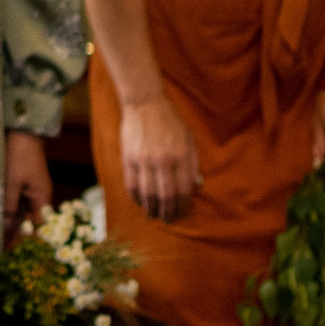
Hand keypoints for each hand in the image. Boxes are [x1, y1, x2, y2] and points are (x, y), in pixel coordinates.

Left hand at [3, 132, 50, 242]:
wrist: (23, 133)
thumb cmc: (20, 156)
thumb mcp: (12, 182)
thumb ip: (8, 204)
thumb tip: (5, 226)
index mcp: (42, 199)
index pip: (38, 228)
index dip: (26, 241)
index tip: (13, 253)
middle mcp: (38, 198)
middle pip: (28, 222)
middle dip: (15, 235)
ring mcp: (30, 192)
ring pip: (20, 214)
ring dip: (9, 224)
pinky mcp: (22, 185)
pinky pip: (16, 203)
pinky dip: (7, 212)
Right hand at [118, 96, 201, 223]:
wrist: (145, 105)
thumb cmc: (170, 123)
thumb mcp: (189, 140)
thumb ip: (193, 164)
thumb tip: (195, 187)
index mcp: (181, 156)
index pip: (184, 189)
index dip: (183, 205)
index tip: (183, 212)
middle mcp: (163, 160)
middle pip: (166, 196)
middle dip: (168, 212)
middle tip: (169, 220)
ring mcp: (144, 160)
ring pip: (148, 194)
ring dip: (152, 208)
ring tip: (154, 215)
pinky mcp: (129, 159)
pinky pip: (132, 185)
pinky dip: (136, 198)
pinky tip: (141, 202)